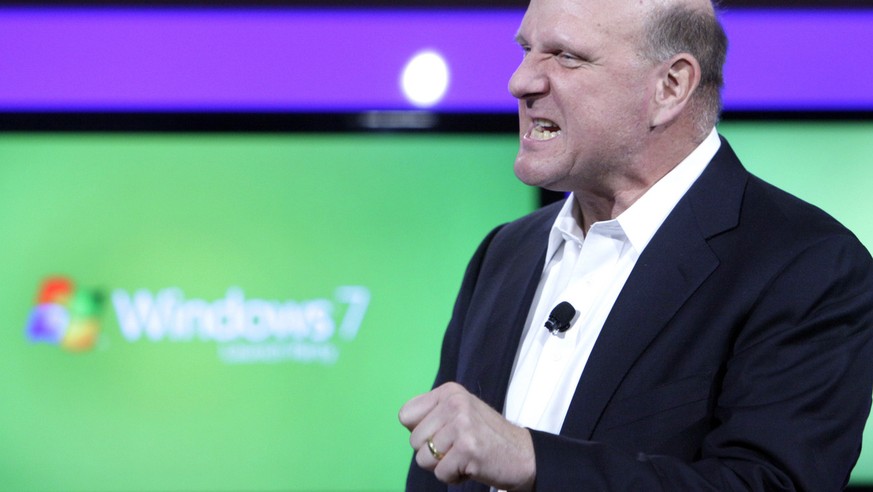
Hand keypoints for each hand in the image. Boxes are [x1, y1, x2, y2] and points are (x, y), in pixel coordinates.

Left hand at [398, 382, 535, 490]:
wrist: (524, 455)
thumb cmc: (486, 437)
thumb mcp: (460, 412)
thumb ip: (433, 413)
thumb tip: (406, 422)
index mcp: (449, 391)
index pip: (406, 415)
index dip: (420, 432)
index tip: (442, 434)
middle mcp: (454, 402)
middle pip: (414, 440)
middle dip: (432, 452)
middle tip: (457, 448)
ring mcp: (462, 424)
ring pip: (424, 459)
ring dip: (442, 466)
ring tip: (463, 457)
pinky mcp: (468, 448)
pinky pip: (440, 473)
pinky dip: (454, 477)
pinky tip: (471, 466)